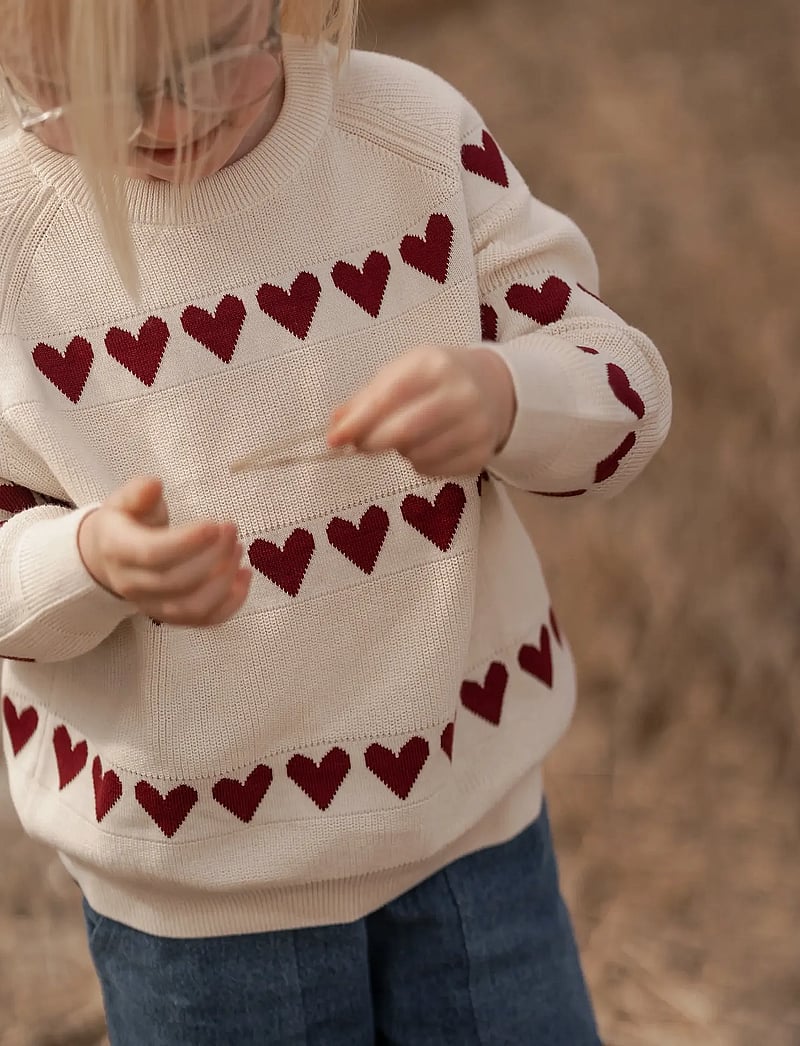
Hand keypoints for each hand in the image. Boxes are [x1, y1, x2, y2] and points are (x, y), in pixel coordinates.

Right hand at [77, 477, 251, 626]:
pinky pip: (204, 620)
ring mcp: (152, 606)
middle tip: (231, 529)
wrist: (108, 557)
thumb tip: (154, 485)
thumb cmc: (126, 523)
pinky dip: (231, 604)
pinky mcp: (172, 617)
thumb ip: (138, 492)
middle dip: (212, 556)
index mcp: (119, 550)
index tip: (214, 524)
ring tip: (238, 550)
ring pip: (192, 608)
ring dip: (224, 582)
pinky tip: (244, 576)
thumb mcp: (124, 500)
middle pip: (176, 582)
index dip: (187, 542)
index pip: (153, 554)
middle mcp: (132, 584)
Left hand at [327, 345, 515, 476]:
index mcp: (436, 365)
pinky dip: (418, 463)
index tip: (334, 439)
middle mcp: (461, 394)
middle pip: (404, 431)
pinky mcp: (480, 454)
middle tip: (360, 445)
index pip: (390, 396)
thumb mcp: (402, 372)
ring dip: (399, 451)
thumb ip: (366, 398)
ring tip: (408, 436)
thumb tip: (336, 425)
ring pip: (416, 455)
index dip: (359, 421)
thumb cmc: (436, 379)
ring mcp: (475, 426)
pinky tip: (426, 446)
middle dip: (372, 443)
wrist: (493, 388)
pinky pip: (432, 470)